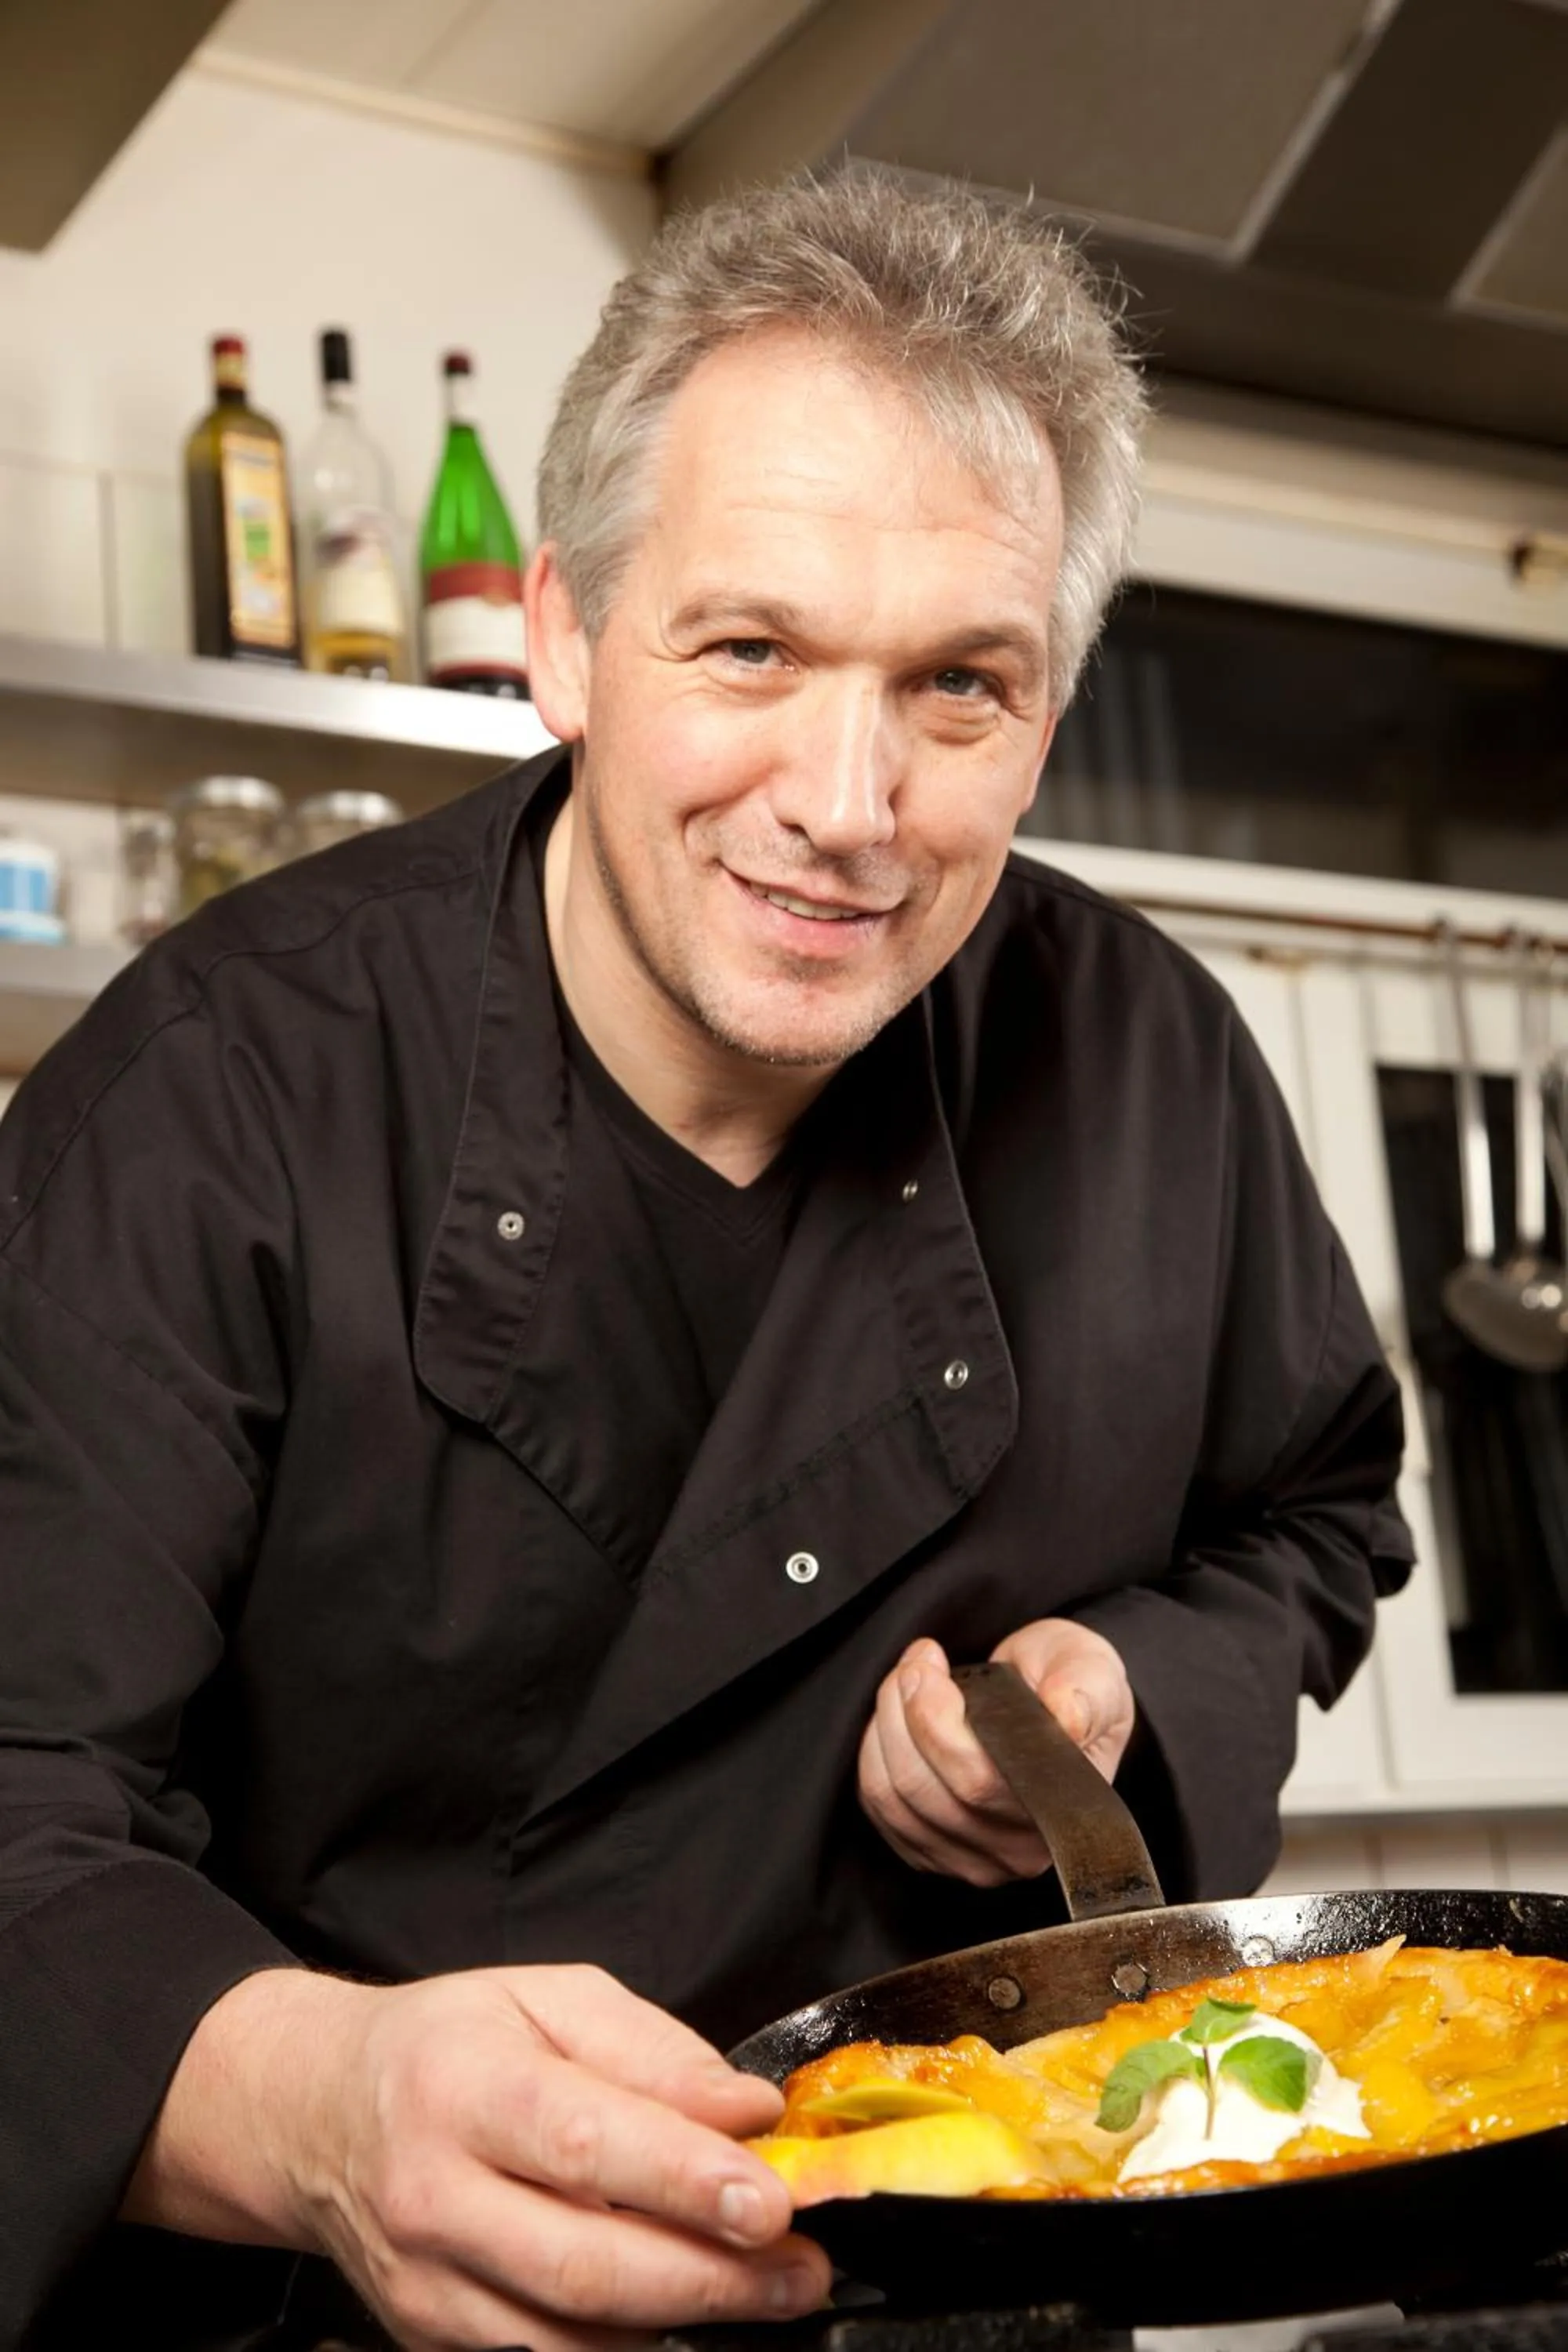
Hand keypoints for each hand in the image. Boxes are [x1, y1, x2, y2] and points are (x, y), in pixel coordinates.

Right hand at [124, 1963, 829, 2351]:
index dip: (684, 2175)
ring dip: (683, 2326)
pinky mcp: (428, 2337)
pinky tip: (686, 2319)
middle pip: (584, 2262)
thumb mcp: (547, 2000)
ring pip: (568, 2336)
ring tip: (769, 2295)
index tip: (769, 2196)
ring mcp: (426, 2282)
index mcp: (463, 2085)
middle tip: (799, 2267)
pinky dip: (625, 2349)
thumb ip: (655, 2053)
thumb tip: (747, 2111)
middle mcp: (434, 2193)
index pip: (584, 2141)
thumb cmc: (446, 2045)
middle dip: (709, 2276)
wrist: (315, 2112)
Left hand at [857, 1619, 1135, 1886]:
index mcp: (1062, 1812)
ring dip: (884, 1724)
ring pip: (892, 1798)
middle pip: (923, 1790)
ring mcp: (972, 1861)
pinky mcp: (932, 1854)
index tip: (933, 1662)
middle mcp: (1017, 1852)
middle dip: (904, 1707)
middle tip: (921, 1658)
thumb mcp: (1092, 1671)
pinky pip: (878, 1805)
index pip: (978, 1782)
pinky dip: (875, 1751)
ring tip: (909, 1678)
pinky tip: (899, 1718)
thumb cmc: (1073, 1685)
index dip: (936, 1720)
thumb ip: (1084, 1691)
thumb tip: (1069, 1718)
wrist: (1056, 1700)